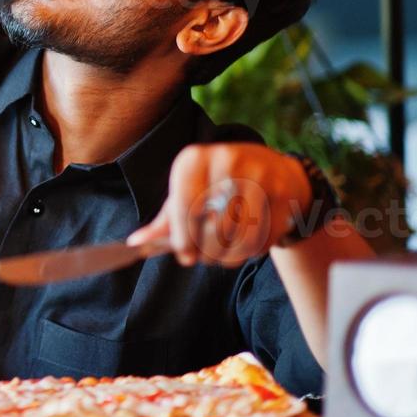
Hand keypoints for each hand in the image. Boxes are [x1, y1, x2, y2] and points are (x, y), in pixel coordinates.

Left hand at [126, 143, 310, 266]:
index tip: (185, 255)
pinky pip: (264, 236)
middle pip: (213, 224)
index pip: (183, 205)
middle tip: (206, 258)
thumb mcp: (190, 193)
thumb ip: (166, 220)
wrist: (273, 169)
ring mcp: (257, 173)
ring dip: (231, 255)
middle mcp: (226, 159)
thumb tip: (135, 243)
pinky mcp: (282, 191)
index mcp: (194, 159)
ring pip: (240, 235)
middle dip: (208, 250)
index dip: (182, 237)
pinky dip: (253, 251)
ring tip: (225, 257)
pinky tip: (247, 247)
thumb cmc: (218, 185)